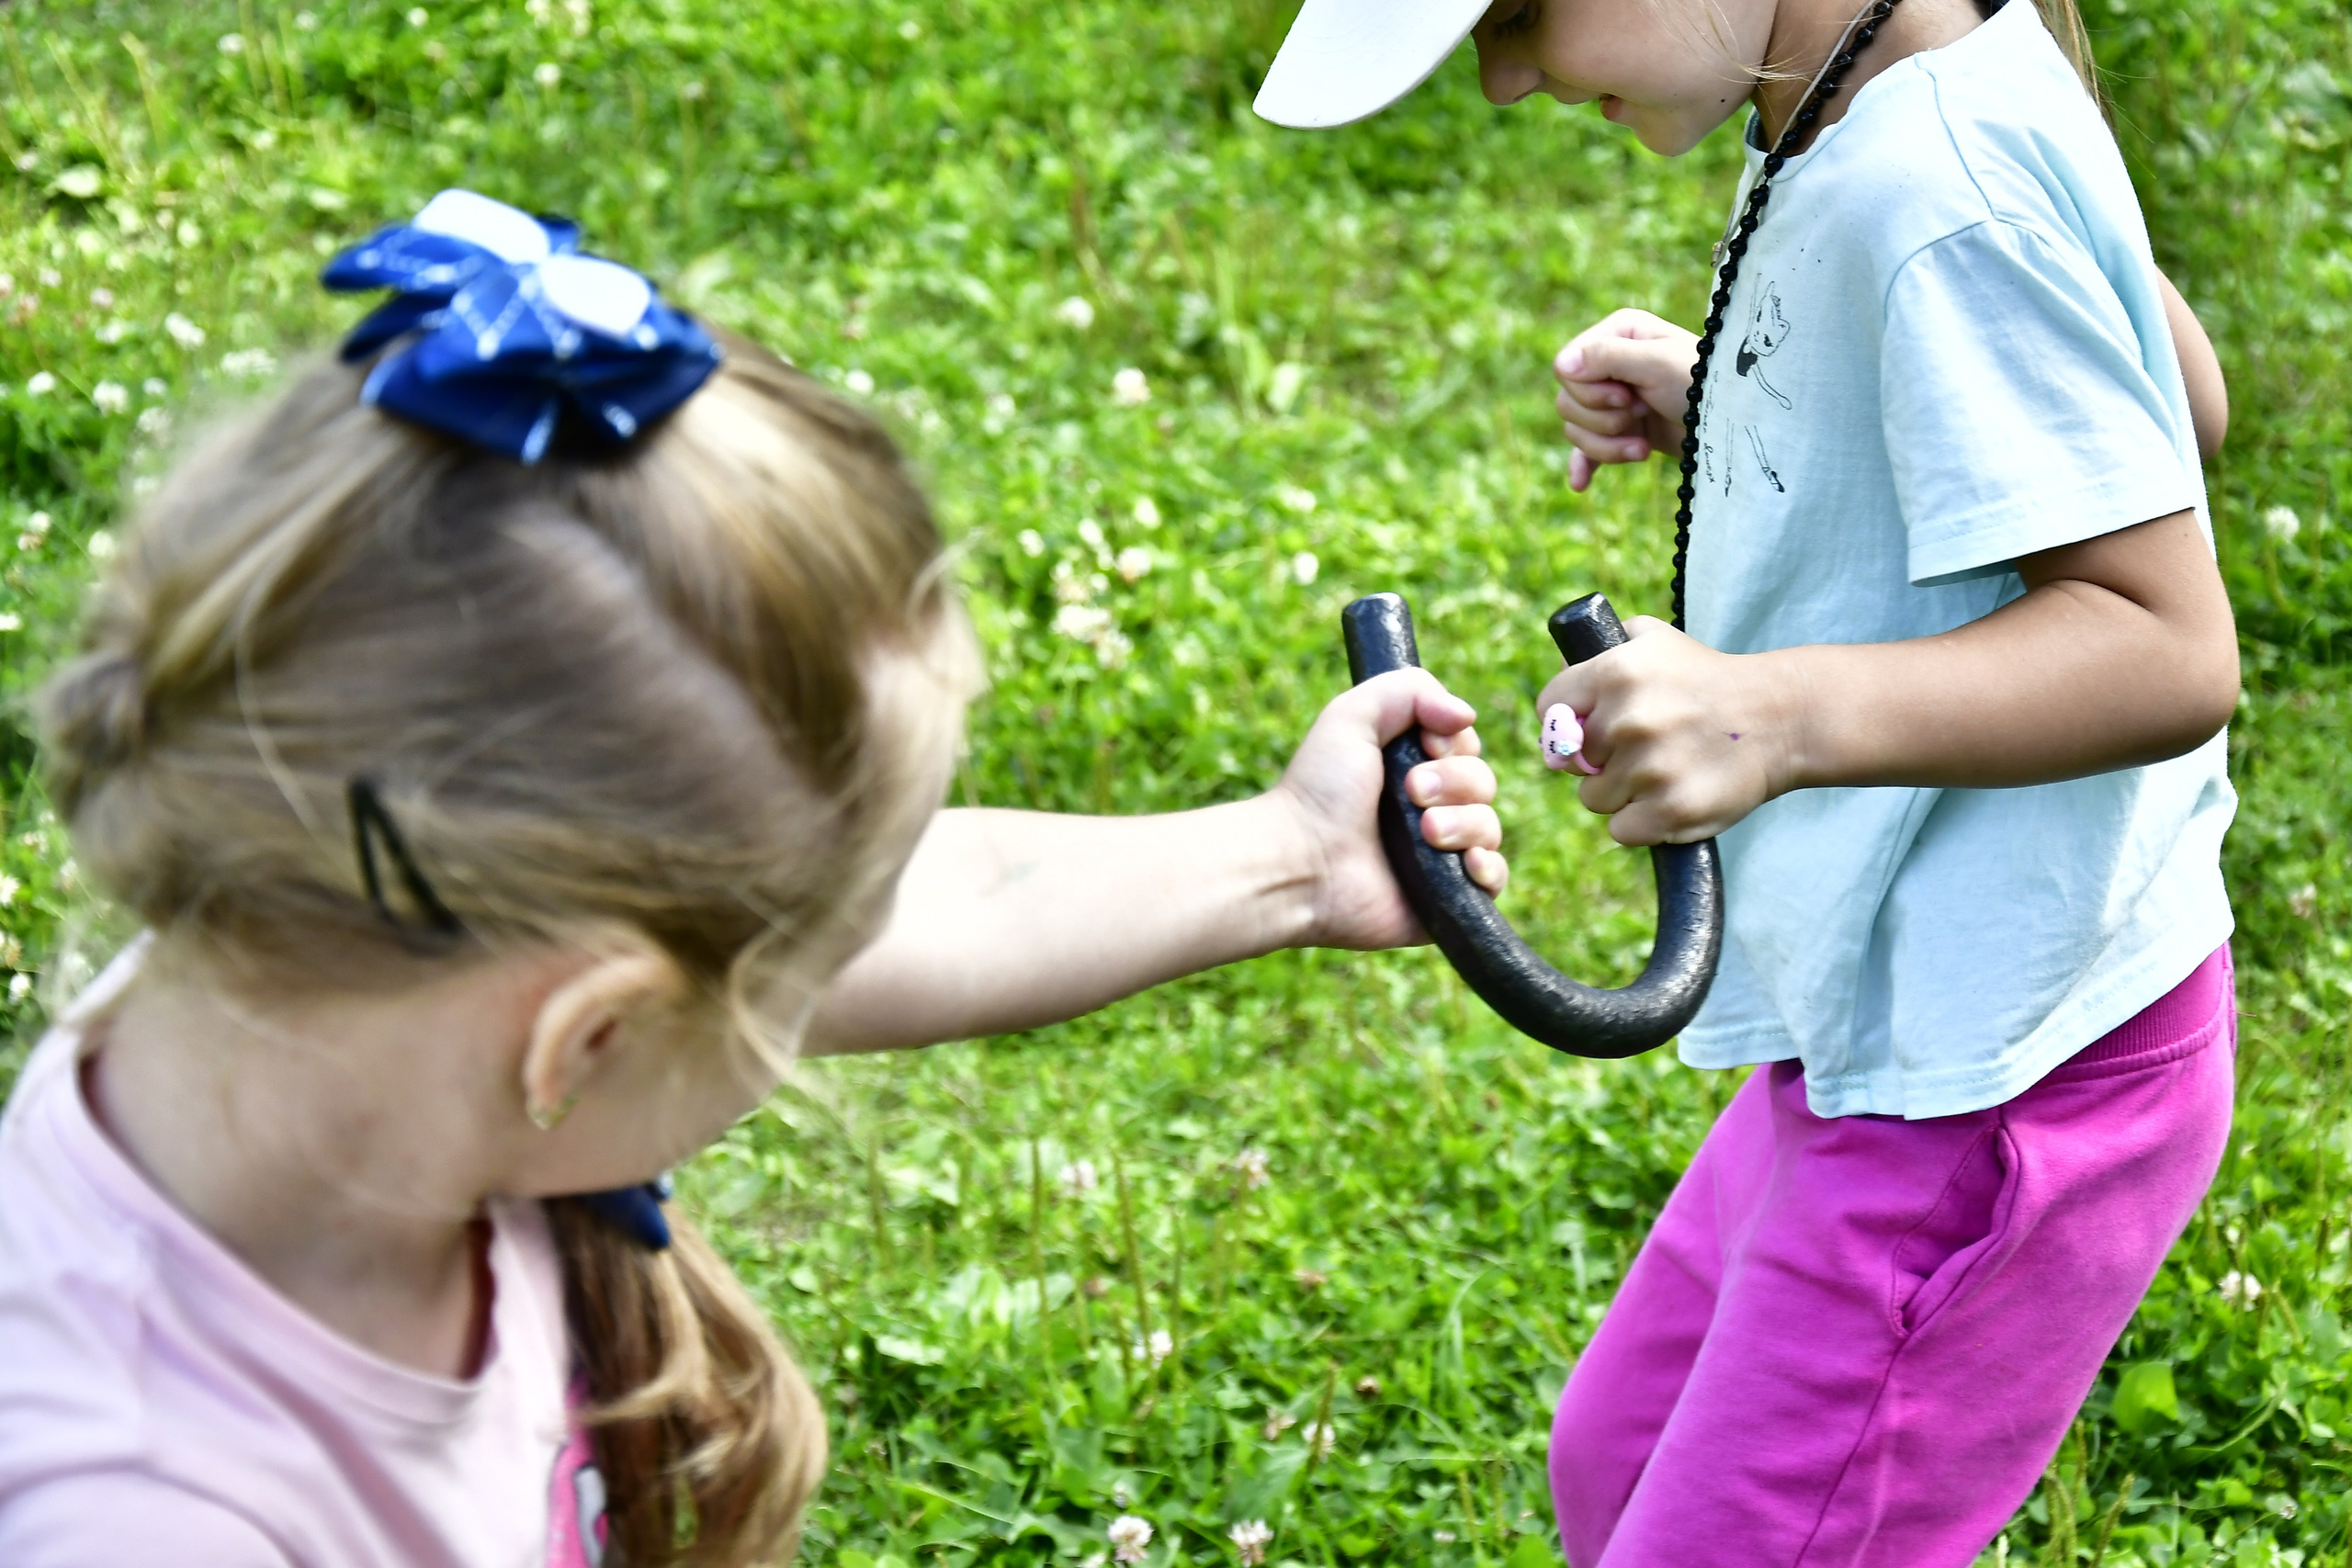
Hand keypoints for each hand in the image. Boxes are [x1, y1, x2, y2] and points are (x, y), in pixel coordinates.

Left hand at [1272, 668, 1506, 949]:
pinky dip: (1486, 868)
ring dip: (1463, 824)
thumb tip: (1467, 716)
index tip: (1425, 747)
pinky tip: (1464, 864)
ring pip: (1490, 827)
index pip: (1466, 747)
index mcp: (1411, 767)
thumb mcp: (1353, 714)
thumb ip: (1410, 690)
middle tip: (1411, 792)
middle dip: (1455, 782)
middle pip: (1484, 782)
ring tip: (1425, 832)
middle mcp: (1429, 809)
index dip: (1454, 744)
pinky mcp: (1446, 897)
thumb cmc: (1319, 789)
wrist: (1300, 862)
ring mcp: (1439, 855)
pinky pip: (1494, 879)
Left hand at [1536, 617, 1798, 845]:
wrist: (1781, 718)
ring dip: (1620, 792)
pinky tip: (1670, 798)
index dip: (1565, 719)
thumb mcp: (1654, 640)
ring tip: (1662, 770)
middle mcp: (1627, 720)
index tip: (1587, 725)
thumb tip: (1556, 691)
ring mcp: (1649, 768)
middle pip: (1572, 760)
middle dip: (1599, 758)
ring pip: (1594, 798)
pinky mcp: (1671, 810)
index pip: (1549, 707)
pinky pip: (1621, 830)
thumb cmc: (1707, 679)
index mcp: (1615, 673)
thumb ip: (1598, 652)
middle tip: (1642, 747)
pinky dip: (1642, 822)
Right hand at [1554, 309, 1699, 491]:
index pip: (1567, 367)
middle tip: (1643, 413)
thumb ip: (1606, 357)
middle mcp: (1611, 362)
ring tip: (1644, 448)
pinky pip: (1584, 448)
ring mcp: (1614, 398)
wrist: (1734, 426)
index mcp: (1617, 333)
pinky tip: (1581, 483)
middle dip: (1604, 419)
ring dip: (1608, 445)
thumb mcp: (1656, 363)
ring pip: (1575, 429)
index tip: (1630, 396)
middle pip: (1567, 401)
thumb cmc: (1704, 385)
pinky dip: (1584, 463)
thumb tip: (1561, 365)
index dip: (1591, 390)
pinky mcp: (1621, 430)